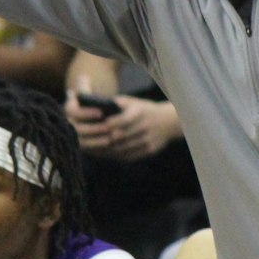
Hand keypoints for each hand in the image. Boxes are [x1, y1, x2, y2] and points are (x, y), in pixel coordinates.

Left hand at [67, 92, 182, 161]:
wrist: (168, 122)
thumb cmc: (144, 110)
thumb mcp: (134, 102)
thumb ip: (118, 103)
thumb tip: (97, 106)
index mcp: (140, 112)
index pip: (122, 120)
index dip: (109, 124)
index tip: (97, 126)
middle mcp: (145, 126)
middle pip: (121, 136)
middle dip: (105, 139)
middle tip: (90, 141)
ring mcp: (148, 140)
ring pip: (123, 148)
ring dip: (108, 150)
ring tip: (94, 149)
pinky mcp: (149, 150)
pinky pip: (129, 155)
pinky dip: (116, 156)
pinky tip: (106, 154)